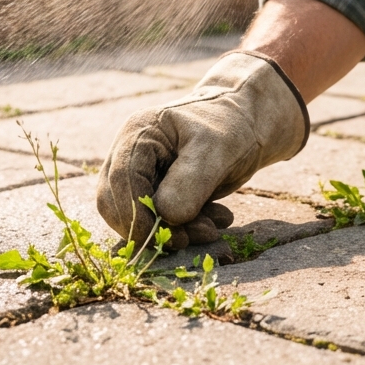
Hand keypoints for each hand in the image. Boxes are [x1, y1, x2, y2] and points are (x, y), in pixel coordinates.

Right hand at [96, 51, 307, 245]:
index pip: (119, 180)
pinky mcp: (156, 193)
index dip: (135, 215)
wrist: (247, 124)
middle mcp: (131, 154)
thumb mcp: (215, 149)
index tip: (163, 238)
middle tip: (188, 239)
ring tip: (212, 228)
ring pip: (138, 218)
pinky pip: (158, 221)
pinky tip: (214, 220)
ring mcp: (142, 174)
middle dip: (151, 228)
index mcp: (139, 133)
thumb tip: (166, 216)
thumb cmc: (230, 127)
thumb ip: (189, 181)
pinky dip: (185, 229)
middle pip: (117, 203)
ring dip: (173, 231)